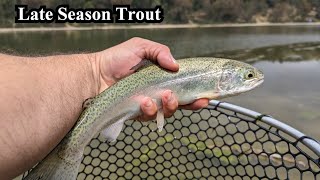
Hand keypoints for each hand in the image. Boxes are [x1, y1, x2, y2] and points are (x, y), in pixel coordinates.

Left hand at [94, 37, 208, 120]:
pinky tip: (145, 101)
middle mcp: (156, 92)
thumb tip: (176, 65)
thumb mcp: (140, 47)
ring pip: (166, 112)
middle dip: (190, 104)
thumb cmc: (116, 59)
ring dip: (170, 106)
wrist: (96, 74)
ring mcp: (147, 104)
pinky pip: (149, 116)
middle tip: (194, 100)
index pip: (182, 87)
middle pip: (179, 103)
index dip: (195, 93)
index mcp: (160, 78)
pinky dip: (150, 109)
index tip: (205, 96)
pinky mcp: (136, 113)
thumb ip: (160, 51)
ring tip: (165, 96)